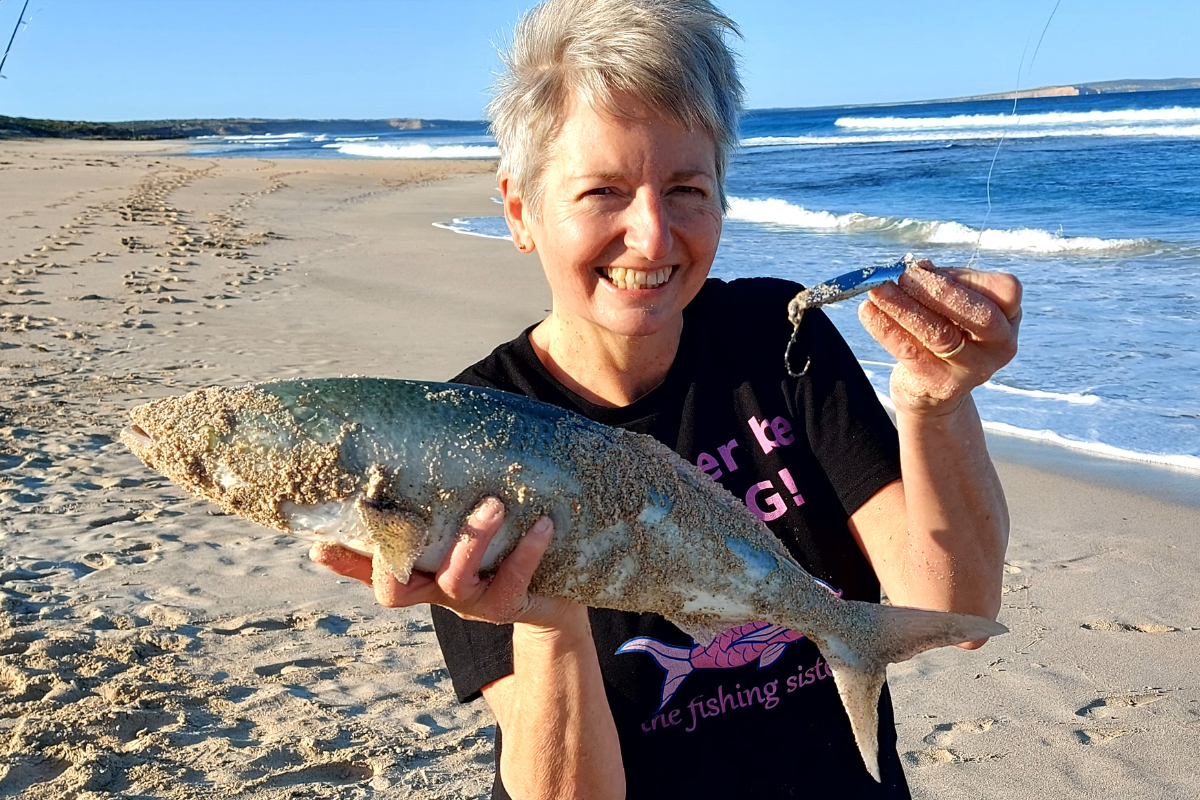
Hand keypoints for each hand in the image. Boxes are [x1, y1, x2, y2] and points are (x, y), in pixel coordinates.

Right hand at [309, 497, 576, 626]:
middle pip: (394, 590)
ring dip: (470, 540)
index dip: (344, 561)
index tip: (319, 544)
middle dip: (391, 558)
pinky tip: (543, 524)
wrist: (551, 597)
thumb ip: (436, 498)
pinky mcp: (509, 605)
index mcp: (416, 571)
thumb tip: (413, 438)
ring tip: (493, 503)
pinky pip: (513, 583)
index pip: (369, 568)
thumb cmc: (499, 544)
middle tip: (401, 519)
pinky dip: (526, 553)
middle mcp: (435, 591)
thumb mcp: (462, 524)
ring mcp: (471, 603)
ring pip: (456, 580)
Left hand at [858, 260, 1021, 414]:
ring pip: (940, 333)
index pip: (1005, 290)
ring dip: (904, 306)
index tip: (927, 268)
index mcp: (1008, 317)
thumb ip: (941, 283)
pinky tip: (868, 311)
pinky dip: (886, 329)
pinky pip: (912, 352)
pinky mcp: (944, 385)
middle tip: (904, 275)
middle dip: (937, 291)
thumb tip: (918, 267)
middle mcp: (1000, 345)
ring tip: (877, 289)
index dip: (967, 276)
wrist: (933, 388)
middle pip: (977, 314)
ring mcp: (974, 369)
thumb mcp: (952, 305)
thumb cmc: (946, 330)